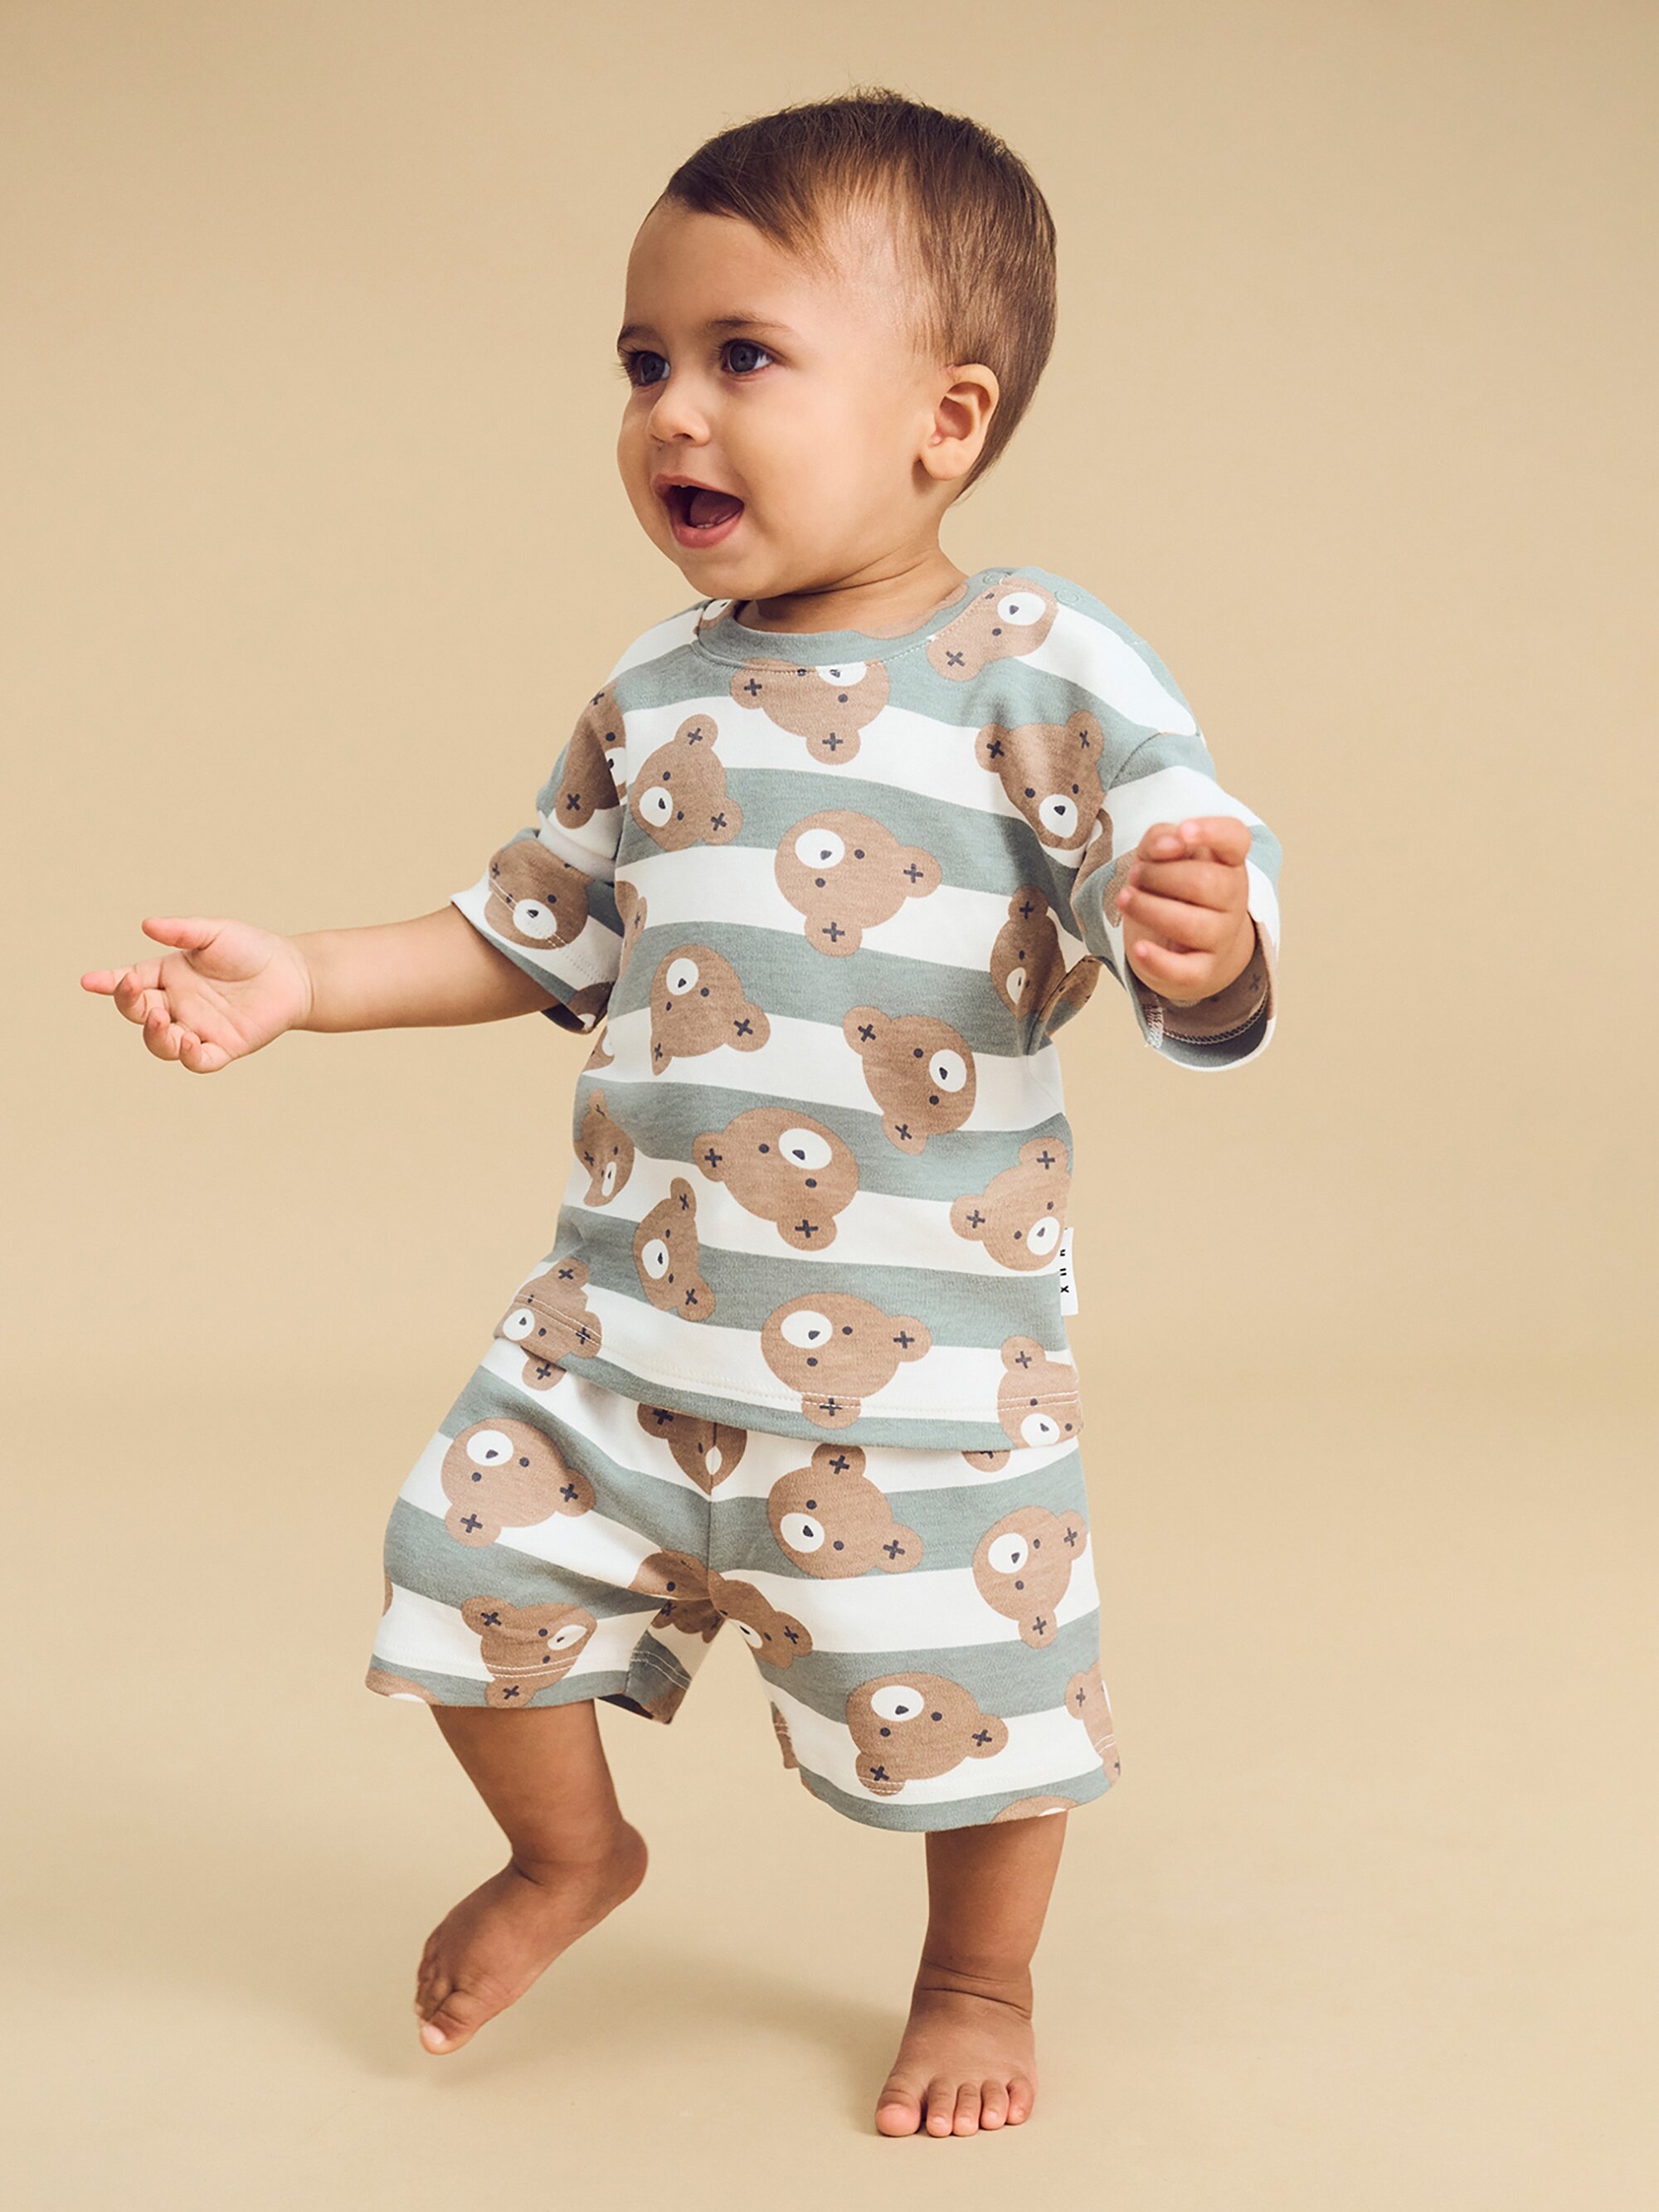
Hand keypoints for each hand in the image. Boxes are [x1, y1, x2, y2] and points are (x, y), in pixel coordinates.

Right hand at [80, 916, 315, 1072]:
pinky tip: (188, 1043)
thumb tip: (147, 924)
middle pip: (138, 1013)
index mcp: (168, 976)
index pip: (129, 982)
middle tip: (135, 991)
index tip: (89, 981)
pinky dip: (188, 1057)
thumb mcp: (215, 933)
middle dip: (130, 1005)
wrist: (294, 973)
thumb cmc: (251, 949)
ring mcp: (198, 1028)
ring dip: (155, 1035)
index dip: (108, 983)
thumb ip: (183, 930)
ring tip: (163, 1020)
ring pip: (161, 1043)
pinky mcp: (223, 1048)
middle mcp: (177, 1004)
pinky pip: (198, 1061)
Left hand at [1116, 816, 1255, 1005]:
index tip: (1183, 830)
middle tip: (1136, 874)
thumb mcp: (1162, 856)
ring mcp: (1221, 936)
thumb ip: (1161, 838)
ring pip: (1192, 925)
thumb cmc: (1174, 889)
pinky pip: (1184, 970)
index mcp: (1228, 861)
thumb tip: (1168, 844)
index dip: (1213, 832)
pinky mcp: (1202, 970)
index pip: (1236, 839)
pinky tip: (1138, 947)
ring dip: (1149, 908)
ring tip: (1125, 899)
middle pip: (1206, 882)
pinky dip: (1159, 960)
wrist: (1188, 945)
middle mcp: (1233, 898)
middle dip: (1159, 875)